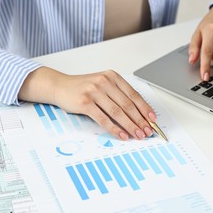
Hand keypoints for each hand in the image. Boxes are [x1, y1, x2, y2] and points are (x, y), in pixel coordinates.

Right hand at [19, 67, 155, 140]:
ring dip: (130, 126)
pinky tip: (122, 135)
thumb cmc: (83, 88)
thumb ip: (117, 95)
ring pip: (118, 112)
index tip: (152, 120)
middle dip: (140, 120)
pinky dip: (114, 128)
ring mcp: (95, 91)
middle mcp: (105, 82)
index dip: (145, 109)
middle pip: (128, 105)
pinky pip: (103, 118)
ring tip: (138, 135)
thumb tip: (136, 115)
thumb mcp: (103, 85)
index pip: (133, 95)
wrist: (60, 86)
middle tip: (147, 131)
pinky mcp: (85, 102)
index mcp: (113, 77)